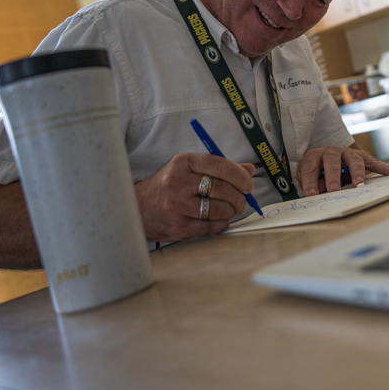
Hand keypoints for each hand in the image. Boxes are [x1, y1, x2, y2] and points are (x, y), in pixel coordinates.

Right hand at [134, 153, 254, 241]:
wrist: (139, 207)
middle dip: (239, 197)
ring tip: (228, 209)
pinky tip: (218, 219)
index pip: (221, 166)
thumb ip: (220, 168)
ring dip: (231, 211)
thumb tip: (249, 170)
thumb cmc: (169, 186)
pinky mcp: (179, 226)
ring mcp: (177, 205)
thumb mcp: (189, 169)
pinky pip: (212, 227)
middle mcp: (178, 182)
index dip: (240, 176)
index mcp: (184, 162)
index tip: (248, 184)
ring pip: (220, 210)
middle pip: (223, 189)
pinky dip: (222, 224)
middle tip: (241, 200)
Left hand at [298, 144, 388, 196]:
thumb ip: (312, 184)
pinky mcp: (361, 157)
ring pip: (353, 159)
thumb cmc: (316, 170)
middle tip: (334, 190)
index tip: (312, 195)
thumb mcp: (309, 177)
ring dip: (357, 171)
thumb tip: (319, 192)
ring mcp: (347, 153)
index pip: (310, 167)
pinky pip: (372, 162)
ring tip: (359, 183)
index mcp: (315, 155)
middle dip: (333, 175)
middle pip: (332, 160)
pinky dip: (383, 167)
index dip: (310, 181)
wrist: (326, 157)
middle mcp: (331, 151)